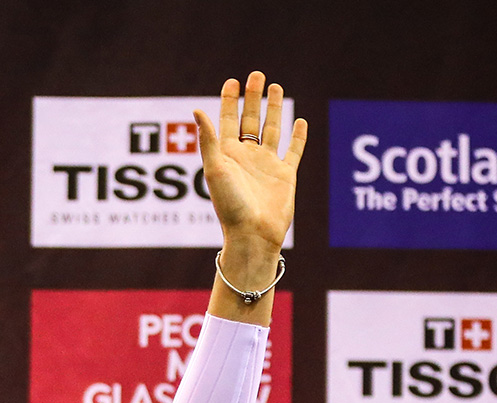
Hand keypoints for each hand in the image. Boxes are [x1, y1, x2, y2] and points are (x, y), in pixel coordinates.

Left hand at [194, 72, 304, 270]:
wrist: (252, 234)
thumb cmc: (230, 205)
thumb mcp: (215, 169)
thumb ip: (208, 140)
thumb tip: (196, 110)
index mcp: (226, 155)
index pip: (225, 121)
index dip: (228, 102)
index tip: (231, 81)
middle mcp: (246, 157)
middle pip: (250, 120)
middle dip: (252, 98)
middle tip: (256, 74)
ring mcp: (266, 165)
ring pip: (271, 130)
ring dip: (274, 109)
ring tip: (276, 87)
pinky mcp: (285, 175)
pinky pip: (293, 151)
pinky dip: (298, 136)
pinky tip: (300, 121)